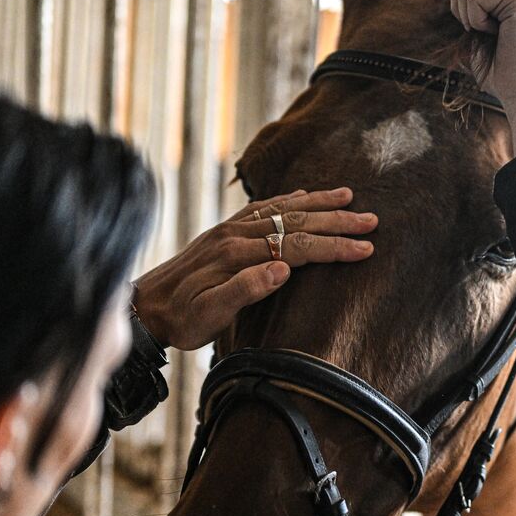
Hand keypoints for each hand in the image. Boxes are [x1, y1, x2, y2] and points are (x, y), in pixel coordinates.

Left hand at [132, 188, 375, 349]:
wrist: (143, 307)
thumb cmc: (179, 319)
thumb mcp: (209, 316)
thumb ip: (244, 290)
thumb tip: (283, 268)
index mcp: (237, 255)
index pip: (297, 245)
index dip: (334, 247)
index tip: (365, 249)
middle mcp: (236, 234)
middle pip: (296, 221)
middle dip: (337, 221)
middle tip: (372, 220)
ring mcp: (230, 228)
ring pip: (282, 209)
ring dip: (318, 203)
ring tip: (349, 197)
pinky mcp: (224, 230)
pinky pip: (263, 207)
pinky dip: (289, 199)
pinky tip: (304, 196)